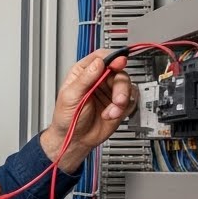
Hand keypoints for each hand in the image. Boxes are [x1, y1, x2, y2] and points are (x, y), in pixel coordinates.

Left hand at [40, 49, 138, 171]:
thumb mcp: (71, 96)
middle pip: (118, 71)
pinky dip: (123, 109)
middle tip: (118, 99)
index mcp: (83, 73)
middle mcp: (98, 80)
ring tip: (111, 111)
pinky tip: (111, 115)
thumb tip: (98, 63)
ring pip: (127, 85)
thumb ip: (85, 79)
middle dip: (120, 86)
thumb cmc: (67, 118)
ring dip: (122, 99)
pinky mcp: (118, 104)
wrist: (76, 140)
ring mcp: (109, 91)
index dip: (112, 58)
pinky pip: (130, 100)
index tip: (119, 63)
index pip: (101, 57)